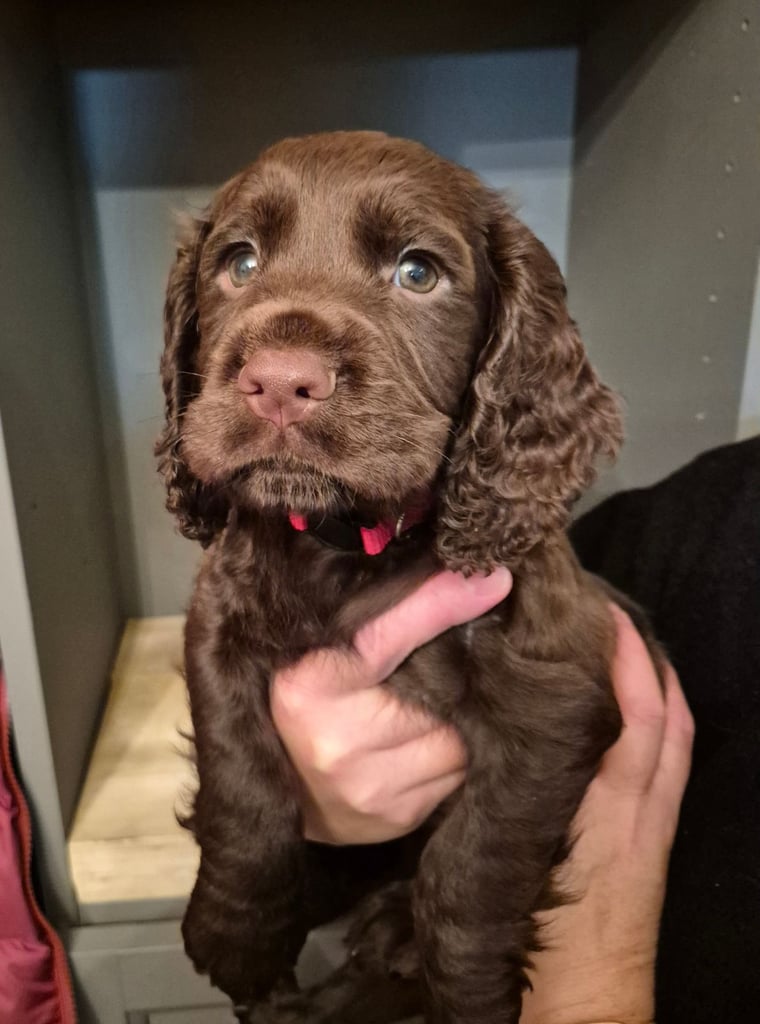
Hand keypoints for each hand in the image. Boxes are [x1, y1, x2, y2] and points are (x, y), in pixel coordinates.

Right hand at [271, 569, 512, 843]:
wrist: (279, 788)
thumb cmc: (307, 703)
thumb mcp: (328, 650)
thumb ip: (388, 616)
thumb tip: (473, 577)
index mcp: (308, 686)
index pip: (387, 636)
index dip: (440, 605)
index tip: (494, 580)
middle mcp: (335, 742)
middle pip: (437, 695)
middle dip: (447, 683)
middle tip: (434, 673)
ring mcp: (367, 788)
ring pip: (454, 742)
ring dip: (450, 726)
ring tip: (421, 716)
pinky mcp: (393, 818)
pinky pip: (452, 779)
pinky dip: (446, 761)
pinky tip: (418, 751)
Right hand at [519, 606, 693, 1023]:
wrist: (581, 1010)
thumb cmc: (545, 941)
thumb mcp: (520, 864)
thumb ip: (517, 799)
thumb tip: (494, 738)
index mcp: (617, 814)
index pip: (642, 721)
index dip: (631, 664)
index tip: (601, 613)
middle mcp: (645, 813)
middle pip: (670, 722)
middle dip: (653, 664)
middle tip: (611, 616)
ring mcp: (653, 828)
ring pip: (673, 743)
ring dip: (658, 690)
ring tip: (619, 649)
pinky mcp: (649, 844)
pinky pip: (664, 769)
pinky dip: (655, 727)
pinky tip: (620, 714)